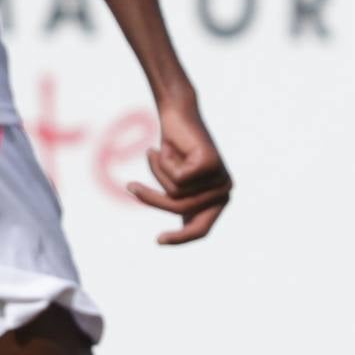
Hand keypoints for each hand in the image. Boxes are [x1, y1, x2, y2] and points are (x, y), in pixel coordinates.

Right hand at [129, 87, 232, 245]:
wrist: (178, 113)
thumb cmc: (173, 148)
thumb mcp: (174, 181)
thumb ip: (182, 201)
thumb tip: (185, 227)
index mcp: (217, 199)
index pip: (201, 229)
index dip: (180, 238)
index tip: (158, 241)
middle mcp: (224, 191)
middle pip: (183, 211)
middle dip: (154, 200)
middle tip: (131, 186)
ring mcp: (220, 178)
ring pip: (175, 194)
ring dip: (157, 175)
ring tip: (153, 155)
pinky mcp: (211, 165)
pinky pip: (177, 179)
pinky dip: (162, 164)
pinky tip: (163, 147)